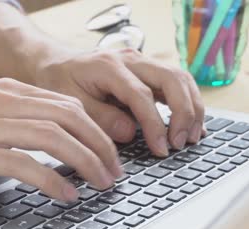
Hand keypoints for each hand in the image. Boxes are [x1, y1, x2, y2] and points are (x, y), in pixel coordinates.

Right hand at [0, 78, 121, 200]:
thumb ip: (18, 117)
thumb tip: (58, 134)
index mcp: (8, 91)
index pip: (67, 105)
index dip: (96, 129)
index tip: (110, 152)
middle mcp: (0, 102)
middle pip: (67, 118)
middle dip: (99, 146)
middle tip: (114, 171)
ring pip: (51, 138)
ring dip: (84, 162)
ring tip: (100, 182)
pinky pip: (23, 164)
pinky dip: (52, 180)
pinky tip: (66, 193)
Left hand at [35, 48, 204, 155]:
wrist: (57, 64)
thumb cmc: (60, 82)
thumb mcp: (71, 103)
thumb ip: (100, 118)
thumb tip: (130, 133)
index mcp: (109, 66)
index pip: (141, 95)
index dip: (155, 124)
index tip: (161, 148)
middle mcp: (130, 59)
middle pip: (171, 78)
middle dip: (184, 112)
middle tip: (181, 143)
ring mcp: (141, 62)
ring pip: (179, 78)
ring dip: (191, 107)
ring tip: (192, 137)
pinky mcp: (146, 71)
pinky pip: (175, 83)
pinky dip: (187, 102)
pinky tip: (191, 124)